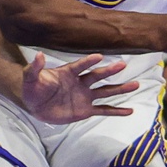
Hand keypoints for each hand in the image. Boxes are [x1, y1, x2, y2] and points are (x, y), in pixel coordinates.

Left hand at [20, 53, 137, 124]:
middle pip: (97, 76)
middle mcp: (80, 82)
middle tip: (122, 65)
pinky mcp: (86, 110)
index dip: (88, 61)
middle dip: (109, 71)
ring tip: (135, 85)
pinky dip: (116, 111)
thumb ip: (35, 68)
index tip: (99, 56)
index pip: (80, 66)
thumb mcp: (30, 78)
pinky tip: (130, 110)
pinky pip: (104, 110)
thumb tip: (39, 55)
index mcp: (68, 72)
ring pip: (105, 92)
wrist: (35, 104)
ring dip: (120, 89)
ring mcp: (85, 96)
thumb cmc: (33, 88)